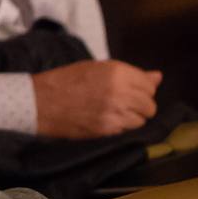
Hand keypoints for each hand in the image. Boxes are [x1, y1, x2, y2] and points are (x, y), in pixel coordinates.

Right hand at [32, 59, 161, 137]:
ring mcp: (115, 113)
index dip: (142, 89)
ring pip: (141, 120)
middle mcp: (120, 92)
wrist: (39, 102)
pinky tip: (106, 120)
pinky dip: (121, 128)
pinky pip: (128, 131)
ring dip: (132, 118)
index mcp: (117, 72)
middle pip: (150, 105)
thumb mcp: (95, 68)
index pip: (149, 85)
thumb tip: (158, 76)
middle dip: (140, 106)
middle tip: (123, 104)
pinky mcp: (108, 130)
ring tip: (114, 113)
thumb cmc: (65, 81)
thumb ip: (129, 74)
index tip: (131, 91)